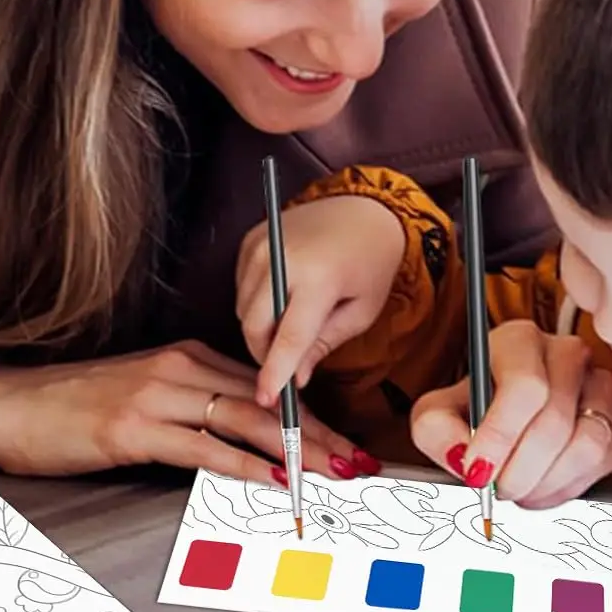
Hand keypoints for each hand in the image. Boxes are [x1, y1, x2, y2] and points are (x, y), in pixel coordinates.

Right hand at [0, 340, 363, 481]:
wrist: (7, 405)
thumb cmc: (72, 408)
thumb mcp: (141, 398)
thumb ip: (190, 409)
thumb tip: (241, 441)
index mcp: (185, 358)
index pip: (264, 385)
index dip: (310, 414)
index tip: (345, 441)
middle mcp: (178, 368)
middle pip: (266, 401)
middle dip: (318, 433)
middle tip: (358, 462)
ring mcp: (156, 395)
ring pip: (244, 420)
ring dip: (296, 449)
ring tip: (334, 473)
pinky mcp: (133, 427)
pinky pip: (201, 448)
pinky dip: (243, 465)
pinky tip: (273, 480)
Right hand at [236, 196, 406, 405]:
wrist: (363, 211)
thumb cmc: (370, 262)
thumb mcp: (361, 310)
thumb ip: (325, 344)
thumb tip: (297, 378)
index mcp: (319, 278)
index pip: (288, 337)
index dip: (275, 373)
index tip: (267, 400)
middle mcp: (283, 258)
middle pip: (253, 326)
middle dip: (265, 353)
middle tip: (286, 365)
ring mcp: (261, 245)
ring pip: (243, 309)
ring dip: (260, 328)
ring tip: (291, 324)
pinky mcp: (251, 239)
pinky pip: (240, 288)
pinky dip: (256, 303)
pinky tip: (282, 298)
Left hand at [410, 319, 611, 509]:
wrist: (504, 415)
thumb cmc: (473, 408)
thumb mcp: (437, 413)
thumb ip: (436, 431)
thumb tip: (463, 458)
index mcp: (519, 341)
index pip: (524, 387)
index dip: (501, 436)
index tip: (479, 471)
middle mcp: (565, 354)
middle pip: (555, 421)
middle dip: (521, 470)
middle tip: (497, 490)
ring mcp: (598, 383)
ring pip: (588, 444)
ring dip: (547, 482)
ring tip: (519, 491)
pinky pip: (606, 460)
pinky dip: (571, 486)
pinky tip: (543, 487)